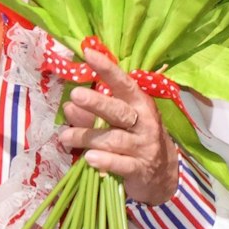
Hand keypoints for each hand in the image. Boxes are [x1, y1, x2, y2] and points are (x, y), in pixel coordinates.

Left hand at [57, 48, 178, 204]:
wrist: (162, 174)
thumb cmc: (136, 140)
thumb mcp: (117, 124)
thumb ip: (92, 116)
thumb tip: (69, 105)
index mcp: (139, 104)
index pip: (124, 83)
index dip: (107, 69)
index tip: (88, 53)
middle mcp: (144, 122)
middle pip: (119, 110)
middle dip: (97, 103)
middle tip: (76, 95)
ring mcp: (144, 146)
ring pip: (114, 139)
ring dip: (88, 137)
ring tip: (66, 137)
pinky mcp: (141, 169)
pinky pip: (122, 164)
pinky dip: (105, 161)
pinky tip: (89, 159)